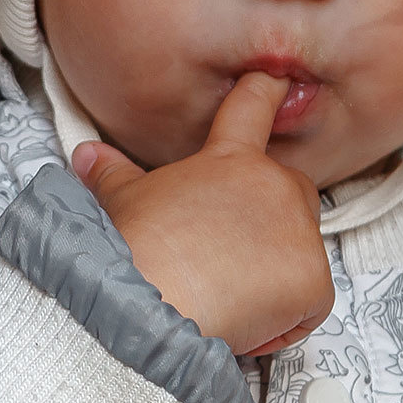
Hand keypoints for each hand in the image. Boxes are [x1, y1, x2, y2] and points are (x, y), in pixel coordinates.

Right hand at [70, 73, 334, 355]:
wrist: (150, 309)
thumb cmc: (135, 254)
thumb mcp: (121, 202)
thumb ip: (113, 173)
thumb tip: (88, 155)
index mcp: (229, 160)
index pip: (252, 107)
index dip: (266, 90)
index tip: (279, 80)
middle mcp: (273, 185)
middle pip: (293, 188)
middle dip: (273, 216)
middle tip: (229, 250)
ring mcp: (299, 230)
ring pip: (303, 248)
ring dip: (277, 271)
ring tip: (226, 293)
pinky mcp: (314, 280)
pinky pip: (310, 301)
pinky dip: (286, 318)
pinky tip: (246, 322)